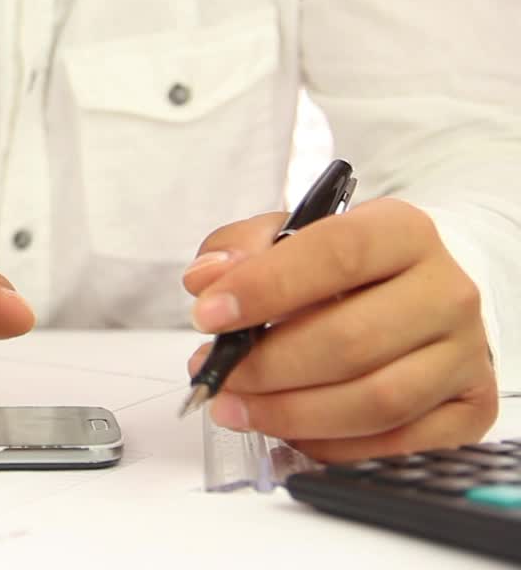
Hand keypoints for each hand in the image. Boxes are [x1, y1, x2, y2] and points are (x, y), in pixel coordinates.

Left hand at [182, 198, 497, 461]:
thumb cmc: (344, 269)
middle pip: (351, 341)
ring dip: (289, 413)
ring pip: (374, 401)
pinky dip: (328, 444)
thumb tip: (206, 279)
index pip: (337, 253)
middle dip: (267, 366)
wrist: (416, 295)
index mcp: (403, 233)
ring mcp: (464, 354)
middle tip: (216, 374)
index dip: (266, 287)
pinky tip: (284, 430)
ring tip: (235, 407)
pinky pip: (393, 441)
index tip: (208, 315)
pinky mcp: (469, 408)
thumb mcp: (288, 238)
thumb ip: (240, 249)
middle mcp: (445, 291)